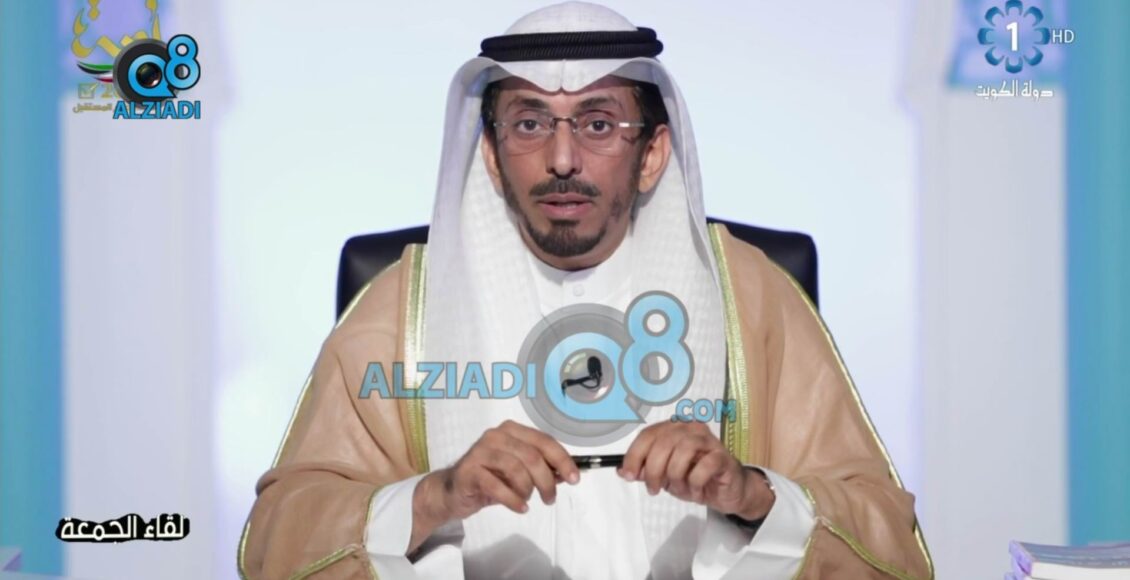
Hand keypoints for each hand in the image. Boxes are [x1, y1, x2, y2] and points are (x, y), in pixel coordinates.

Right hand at [408, 420, 577, 553]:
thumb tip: (568, 473)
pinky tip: (520, 507)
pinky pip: (498, 487)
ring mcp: (480, 452)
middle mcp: (496, 436)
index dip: (563, 460)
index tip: (574, 479)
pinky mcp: (469, 471)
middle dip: (547, 481)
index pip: (544, 441)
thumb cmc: (490, 478)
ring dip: (528, 490)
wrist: (453, 491)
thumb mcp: (520, 472)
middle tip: (550, 498)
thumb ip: (543, 469)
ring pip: (517, 470)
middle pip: (533, 456)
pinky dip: (514, 500)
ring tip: (528, 501)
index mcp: (512, 430)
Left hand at [618, 421, 773, 520]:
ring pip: (682, 452)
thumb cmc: (695, 479)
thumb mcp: (664, 476)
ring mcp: (709, 441)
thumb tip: (622, 470)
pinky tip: (696, 490)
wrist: (727, 492)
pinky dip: (694, 483)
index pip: (648, 434)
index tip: (628, 475)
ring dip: (675, 476)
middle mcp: (691, 428)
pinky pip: (702, 468)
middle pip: (663, 443)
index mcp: (675, 428)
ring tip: (679, 488)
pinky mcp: (723, 457)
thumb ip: (645, 470)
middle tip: (654, 489)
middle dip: (653, 470)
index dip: (634, 455)